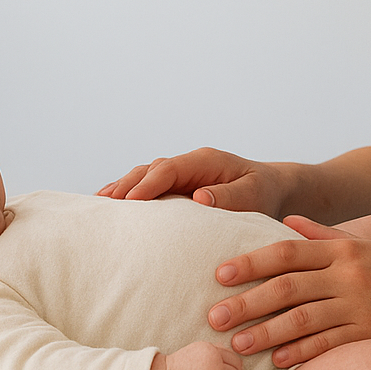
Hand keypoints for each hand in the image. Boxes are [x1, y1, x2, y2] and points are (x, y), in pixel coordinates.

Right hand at [97, 147, 287, 215]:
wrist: (272, 190)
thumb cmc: (264, 193)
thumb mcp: (254, 195)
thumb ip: (231, 197)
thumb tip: (200, 197)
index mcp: (206, 160)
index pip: (170, 169)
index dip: (148, 184)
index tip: (130, 201)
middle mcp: (189, 164)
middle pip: (150, 170)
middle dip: (126, 186)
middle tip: (104, 203)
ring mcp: (181, 175)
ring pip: (144, 177)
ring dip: (122, 189)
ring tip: (99, 206)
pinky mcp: (177, 188)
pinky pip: (149, 188)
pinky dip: (129, 196)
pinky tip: (111, 208)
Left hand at [208, 216, 370, 366]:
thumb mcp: (367, 245)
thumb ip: (325, 235)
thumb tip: (289, 221)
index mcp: (343, 250)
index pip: (288, 252)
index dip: (251, 263)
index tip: (220, 274)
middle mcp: (349, 275)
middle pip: (287, 286)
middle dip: (247, 302)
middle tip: (214, 317)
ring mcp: (361, 305)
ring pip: (303, 319)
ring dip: (266, 333)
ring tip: (237, 346)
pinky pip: (329, 344)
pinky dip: (301, 352)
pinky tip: (277, 361)